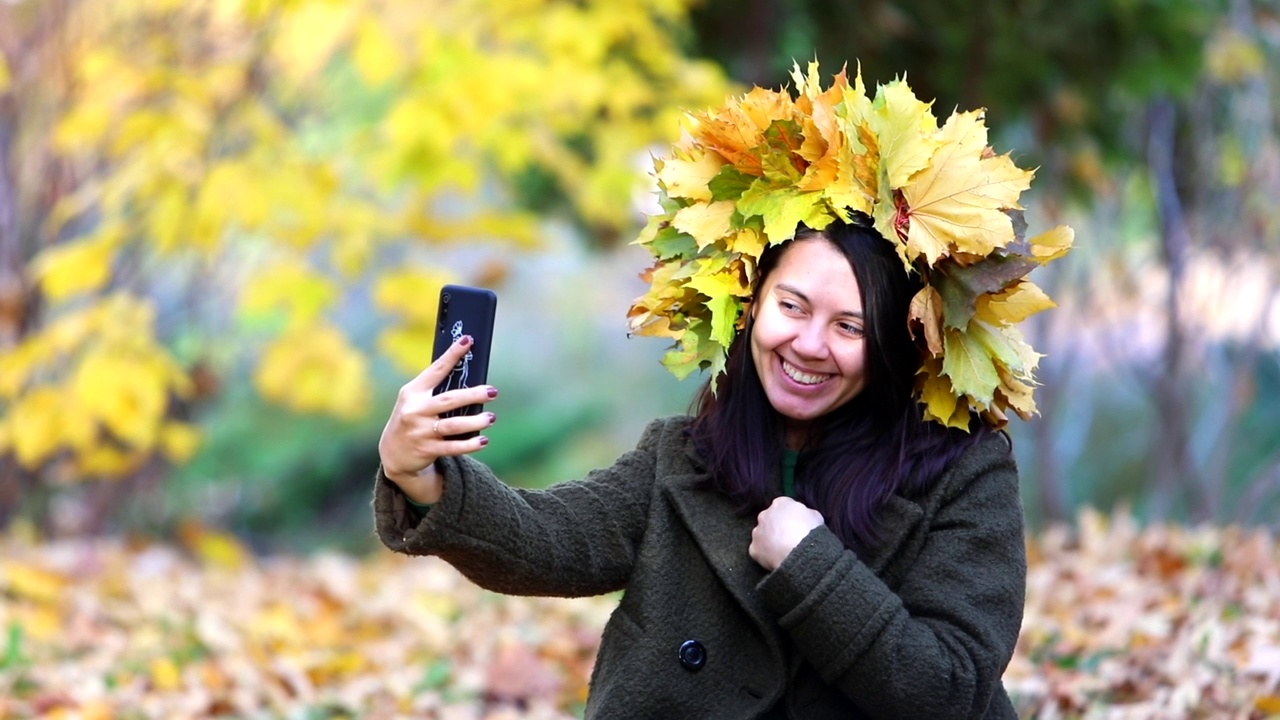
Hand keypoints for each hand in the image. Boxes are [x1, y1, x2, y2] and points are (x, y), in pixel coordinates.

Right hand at [377, 335, 497, 503]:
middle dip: (473, 395)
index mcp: (413, 392)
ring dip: (474, 422)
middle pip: (449, 399)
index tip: (467, 341)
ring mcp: (420, 431)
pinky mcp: (426, 449)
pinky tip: (483, 440)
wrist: (392, 452)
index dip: (452, 355)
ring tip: (490, 418)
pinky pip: (452, 447)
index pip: (436, 370)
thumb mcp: (414, 401)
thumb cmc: (411, 419)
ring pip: (453, 425)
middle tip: (492, 391)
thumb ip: (435, 390)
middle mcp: (415, 410)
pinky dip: (469, 444)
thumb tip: (469, 377)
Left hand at [749, 497, 824, 571]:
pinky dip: (765, 555)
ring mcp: (757, 532)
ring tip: (782, 550)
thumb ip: (805, 513)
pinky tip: (775, 559)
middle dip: (776, 527)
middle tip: (787, 538)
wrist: (801, 552)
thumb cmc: (810, 531)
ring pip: (761, 535)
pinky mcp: (754, 548)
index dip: (788, 516)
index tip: (794, 524)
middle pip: (769, 519)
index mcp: (780, 504)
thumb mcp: (815, 516)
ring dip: (768, 540)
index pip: (782, 505)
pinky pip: (758, 551)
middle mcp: (765, 515)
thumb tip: (804, 518)